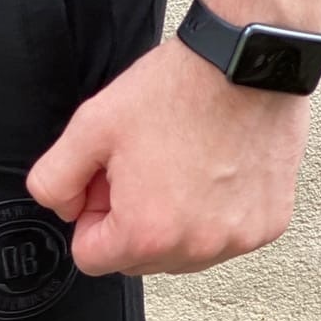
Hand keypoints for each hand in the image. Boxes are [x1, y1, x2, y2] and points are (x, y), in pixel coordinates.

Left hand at [26, 37, 310, 277]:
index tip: (112, 182)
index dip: (92, 216)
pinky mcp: (267, 225)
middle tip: (147, 168)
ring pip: (181, 254)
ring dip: (174, 223)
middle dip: (132, 222)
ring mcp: (237, 239)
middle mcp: (196, 247)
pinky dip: (215, 213)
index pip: (91, 258)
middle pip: (137, 260)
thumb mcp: (89, 127)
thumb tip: (63, 209)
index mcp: (146, 234)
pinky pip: (224, 237)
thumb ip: (53, 180)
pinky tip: (216, 171)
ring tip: (183, 167)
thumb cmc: (178, 90)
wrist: (247, 60)